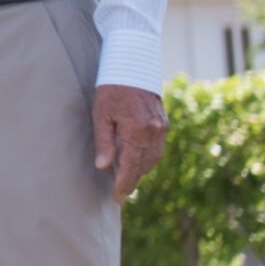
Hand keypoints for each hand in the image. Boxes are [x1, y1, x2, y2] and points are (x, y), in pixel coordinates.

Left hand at [92, 84, 167, 200]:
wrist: (133, 67)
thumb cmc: (112, 90)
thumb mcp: (101, 115)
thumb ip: (104, 142)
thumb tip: (103, 167)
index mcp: (137, 131)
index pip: (130, 166)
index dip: (124, 183)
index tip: (117, 197)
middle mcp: (153, 132)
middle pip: (143, 165)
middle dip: (132, 181)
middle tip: (121, 195)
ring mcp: (161, 128)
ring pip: (153, 159)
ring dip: (141, 172)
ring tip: (128, 182)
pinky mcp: (163, 124)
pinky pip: (157, 148)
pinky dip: (149, 159)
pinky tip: (139, 164)